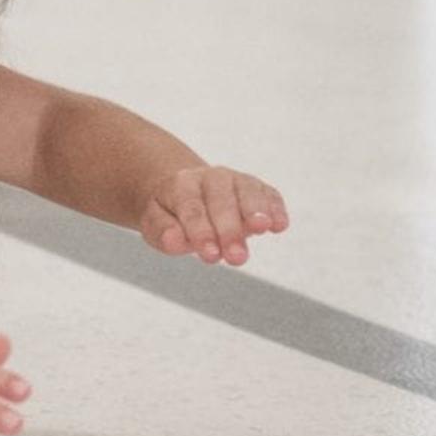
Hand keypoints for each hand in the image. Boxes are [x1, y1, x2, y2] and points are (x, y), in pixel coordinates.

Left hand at [138, 165, 288, 266]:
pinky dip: (275, 207)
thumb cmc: (170, 213)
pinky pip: (268, 194)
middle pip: (222, 201)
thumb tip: (173, 241)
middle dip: (230, 230)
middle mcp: (211, 178)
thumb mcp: (155, 223)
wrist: (184, 191)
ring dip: (255, 211)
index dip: (201, 232)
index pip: (192, 209)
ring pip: (247, 192)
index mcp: (182, 185)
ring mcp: (236, 180)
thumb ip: (163, 232)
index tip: (210, 256)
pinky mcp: (256, 188)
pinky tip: (280, 224)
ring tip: (262, 228)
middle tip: (237, 258)